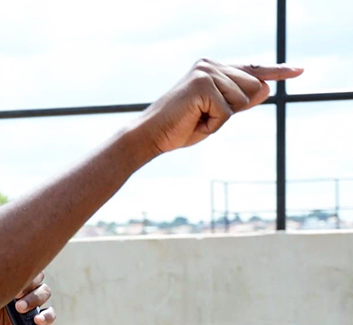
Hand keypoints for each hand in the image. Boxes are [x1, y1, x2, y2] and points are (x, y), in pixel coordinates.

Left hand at [0, 272, 55, 324]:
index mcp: (8, 287)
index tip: (9, 283)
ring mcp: (32, 308)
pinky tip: (37, 321)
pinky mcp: (39, 323)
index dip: (19, 272)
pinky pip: (50, 314)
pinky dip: (47, 315)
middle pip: (36, 277)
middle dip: (29, 283)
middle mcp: (22, 294)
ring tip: (21, 309)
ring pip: (44, 292)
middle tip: (16, 295)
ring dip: (35, 297)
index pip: (20, 270)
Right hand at [138, 59, 302, 153]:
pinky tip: (193, 121)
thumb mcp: (216, 115)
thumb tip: (267, 87)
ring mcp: (206, 72)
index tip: (298, 71)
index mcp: (212, 68)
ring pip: (241, 101)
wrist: (150, 136)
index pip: (250, 71)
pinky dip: (212, 124)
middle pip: (252, 89)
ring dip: (220, 119)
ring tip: (195, 119)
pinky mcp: (203, 84)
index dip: (276, 71)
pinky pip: (227, 112)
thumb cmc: (179, 128)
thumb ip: (240, 102)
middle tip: (200, 118)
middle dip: (232, 112)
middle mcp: (210, 64)